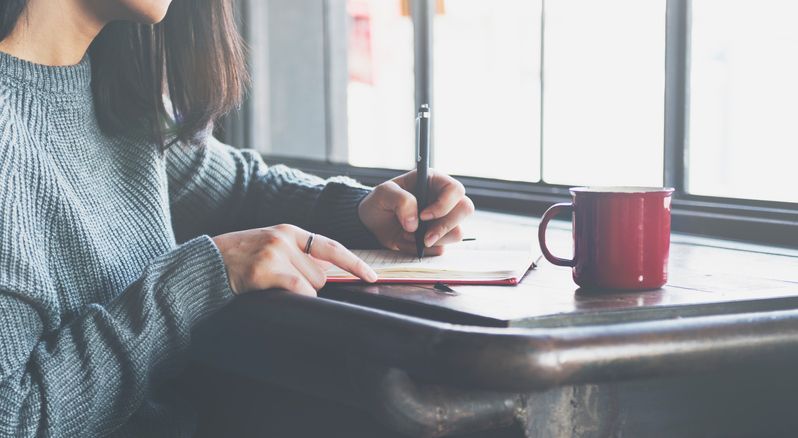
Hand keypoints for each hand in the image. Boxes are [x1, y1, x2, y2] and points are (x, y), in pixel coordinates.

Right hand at [213, 224, 377, 295]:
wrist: (206, 262)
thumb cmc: (239, 260)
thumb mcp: (270, 247)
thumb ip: (297, 255)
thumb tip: (325, 275)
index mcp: (289, 231)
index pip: (331, 247)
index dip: (354, 262)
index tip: (372, 276)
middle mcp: (285, 238)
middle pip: (321, 274)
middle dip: (308, 285)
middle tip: (280, 282)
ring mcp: (275, 253)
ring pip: (311, 285)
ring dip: (298, 293)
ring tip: (270, 285)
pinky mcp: (265, 270)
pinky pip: (299, 290)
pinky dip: (297, 298)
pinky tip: (277, 295)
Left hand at [358, 169, 474, 254]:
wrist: (371, 224)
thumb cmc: (379, 202)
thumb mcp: (383, 194)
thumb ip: (401, 201)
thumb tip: (415, 223)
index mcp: (434, 182)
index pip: (455, 189)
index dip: (444, 204)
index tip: (423, 216)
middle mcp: (443, 200)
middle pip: (465, 210)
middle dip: (445, 226)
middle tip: (424, 236)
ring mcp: (443, 220)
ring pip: (457, 233)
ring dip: (431, 240)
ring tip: (407, 236)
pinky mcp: (438, 238)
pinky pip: (441, 249)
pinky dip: (423, 250)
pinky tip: (407, 242)